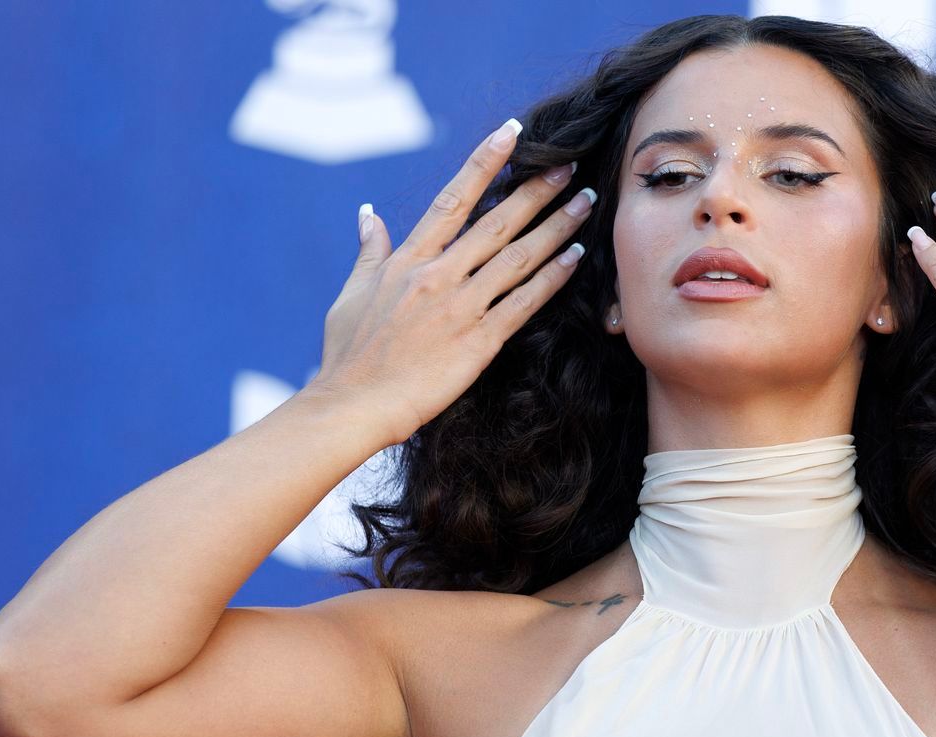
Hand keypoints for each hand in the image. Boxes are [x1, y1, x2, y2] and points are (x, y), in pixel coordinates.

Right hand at [312, 117, 595, 445]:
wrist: (353, 404)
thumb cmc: (349, 354)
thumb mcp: (352, 293)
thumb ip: (370, 251)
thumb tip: (368, 214)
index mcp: (408, 259)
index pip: (452, 199)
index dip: (484, 162)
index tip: (511, 134)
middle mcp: (439, 275)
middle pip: (497, 221)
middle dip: (537, 190)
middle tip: (570, 164)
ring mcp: (461, 306)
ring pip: (518, 256)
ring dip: (557, 227)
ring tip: (587, 203)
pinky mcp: (479, 340)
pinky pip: (524, 302)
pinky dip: (552, 277)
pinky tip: (576, 257)